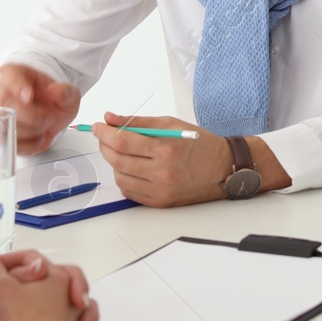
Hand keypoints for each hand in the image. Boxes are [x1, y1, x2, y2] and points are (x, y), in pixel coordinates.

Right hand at [0, 64, 80, 153]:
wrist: (51, 113)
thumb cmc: (54, 99)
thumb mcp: (69, 93)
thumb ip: (66, 91)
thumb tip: (55, 90)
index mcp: (16, 73)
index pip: (10, 75)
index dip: (17, 86)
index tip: (28, 96)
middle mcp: (2, 91)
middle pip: (7, 105)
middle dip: (33, 117)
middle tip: (49, 118)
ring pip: (6, 127)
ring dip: (31, 132)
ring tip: (43, 127)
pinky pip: (8, 143)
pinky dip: (28, 146)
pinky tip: (38, 138)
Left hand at [92, 112, 230, 207]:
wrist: (223, 168)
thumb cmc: (199, 144)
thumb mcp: (171, 124)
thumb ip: (138, 121)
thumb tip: (110, 118)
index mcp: (165, 149)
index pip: (122, 141)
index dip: (104, 133)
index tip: (98, 126)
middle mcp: (162, 172)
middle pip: (117, 160)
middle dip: (104, 146)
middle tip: (104, 137)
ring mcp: (161, 190)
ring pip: (120, 177)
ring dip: (114, 163)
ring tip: (121, 153)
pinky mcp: (161, 203)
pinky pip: (130, 192)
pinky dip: (125, 178)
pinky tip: (131, 168)